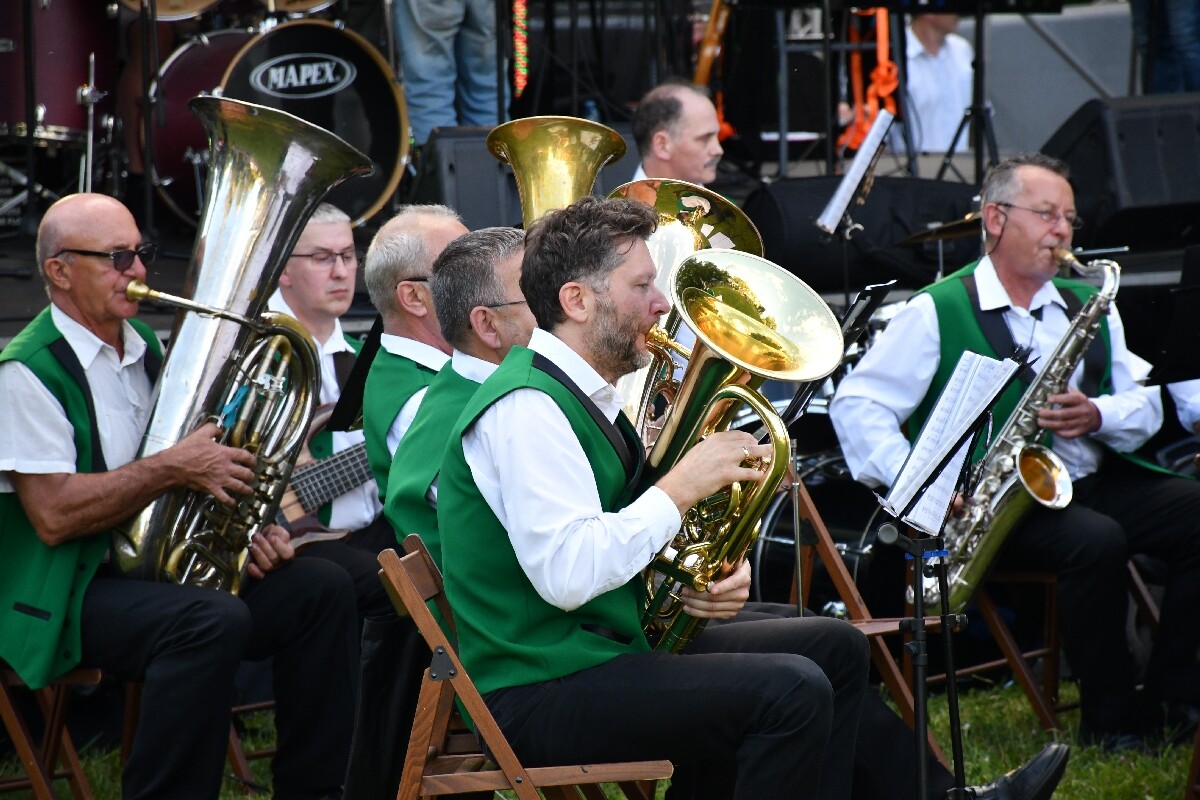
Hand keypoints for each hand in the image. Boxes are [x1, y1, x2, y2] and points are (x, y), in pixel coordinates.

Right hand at [168, 422, 258, 504]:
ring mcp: (220, 479)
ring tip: (249, 491)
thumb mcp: (201, 434)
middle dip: (251, 476)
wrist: (176, 465)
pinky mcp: (212, 488)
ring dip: (246, 489)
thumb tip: (220, 430)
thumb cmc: (187, 450)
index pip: (245, 456)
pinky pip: (224, 497)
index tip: (253, 462)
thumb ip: (213, 429)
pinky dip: (230, 502)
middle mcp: (226, 467)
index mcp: (225, 453)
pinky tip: (233, 503)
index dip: (252, 460)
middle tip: (252, 477)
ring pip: (239, 486)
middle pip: (246, 473)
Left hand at [246, 524, 293, 578]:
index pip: (287, 553)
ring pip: (266, 566)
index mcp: (287, 552)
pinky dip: (254, 571)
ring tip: (253, 545)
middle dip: (264, 546)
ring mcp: (270, 568)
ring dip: (258, 554)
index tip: (272, 537)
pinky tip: (250, 565)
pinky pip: (259, 575)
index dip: (279, 546)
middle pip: (274, 558)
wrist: (264, 539)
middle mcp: (280, 562)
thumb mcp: (277, 530)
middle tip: (257, 537)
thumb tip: (280, 538)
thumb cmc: (272, 535)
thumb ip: (281, 533)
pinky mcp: (260, 571)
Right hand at [655, 430, 773, 515]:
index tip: (754, 441)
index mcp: (715, 438)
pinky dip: (758, 474)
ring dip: (764, 454)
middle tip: (766, 449)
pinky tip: (762, 475)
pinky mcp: (729, 473)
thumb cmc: (687, 470)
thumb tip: (723, 448)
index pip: (738, 434)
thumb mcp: (699, 450)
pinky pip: (749, 472)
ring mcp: (727, 459)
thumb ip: (713, 447)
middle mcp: (723, 445)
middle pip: (749, 441)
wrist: (680, 483)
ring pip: (753, 452)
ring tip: (772, 455)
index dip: (749, 438)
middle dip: (759, 445)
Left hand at [681, 559, 750, 618]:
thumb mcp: (729, 558)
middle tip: (684, 590)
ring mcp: (737, 605)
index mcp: (743, 577)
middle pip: (717, 598)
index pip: (732, 583)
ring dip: (695, 604)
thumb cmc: (731, 565)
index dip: (722, 587)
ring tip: (684, 598)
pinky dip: (699, 612)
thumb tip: (705, 561)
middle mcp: (742, 593)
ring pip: (713, 608)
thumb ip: (721, 560)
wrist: (740, 576)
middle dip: (698, 595)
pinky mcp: (731, 613)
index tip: (710, 589)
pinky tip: (688, 608)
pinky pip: (713, 615)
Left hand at [1038, 388, 1100, 438]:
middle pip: (1065, 414)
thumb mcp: (1076, 394)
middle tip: (1039, 413)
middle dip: (1050, 414)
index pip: (1071, 399)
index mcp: (1081, 400)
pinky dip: (1058, 433)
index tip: (1048, 399)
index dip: (1059, 399)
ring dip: (1050, 424)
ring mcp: (1082, 423)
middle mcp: (1082, 411)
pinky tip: (1050, 429)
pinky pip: (1069, 435)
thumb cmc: (1080, 403)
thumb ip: (1065, 391)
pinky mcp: (1080, 432)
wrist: (1095, 416)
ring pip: (1065, 425)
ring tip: (1040, 422)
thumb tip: (1050, 389)